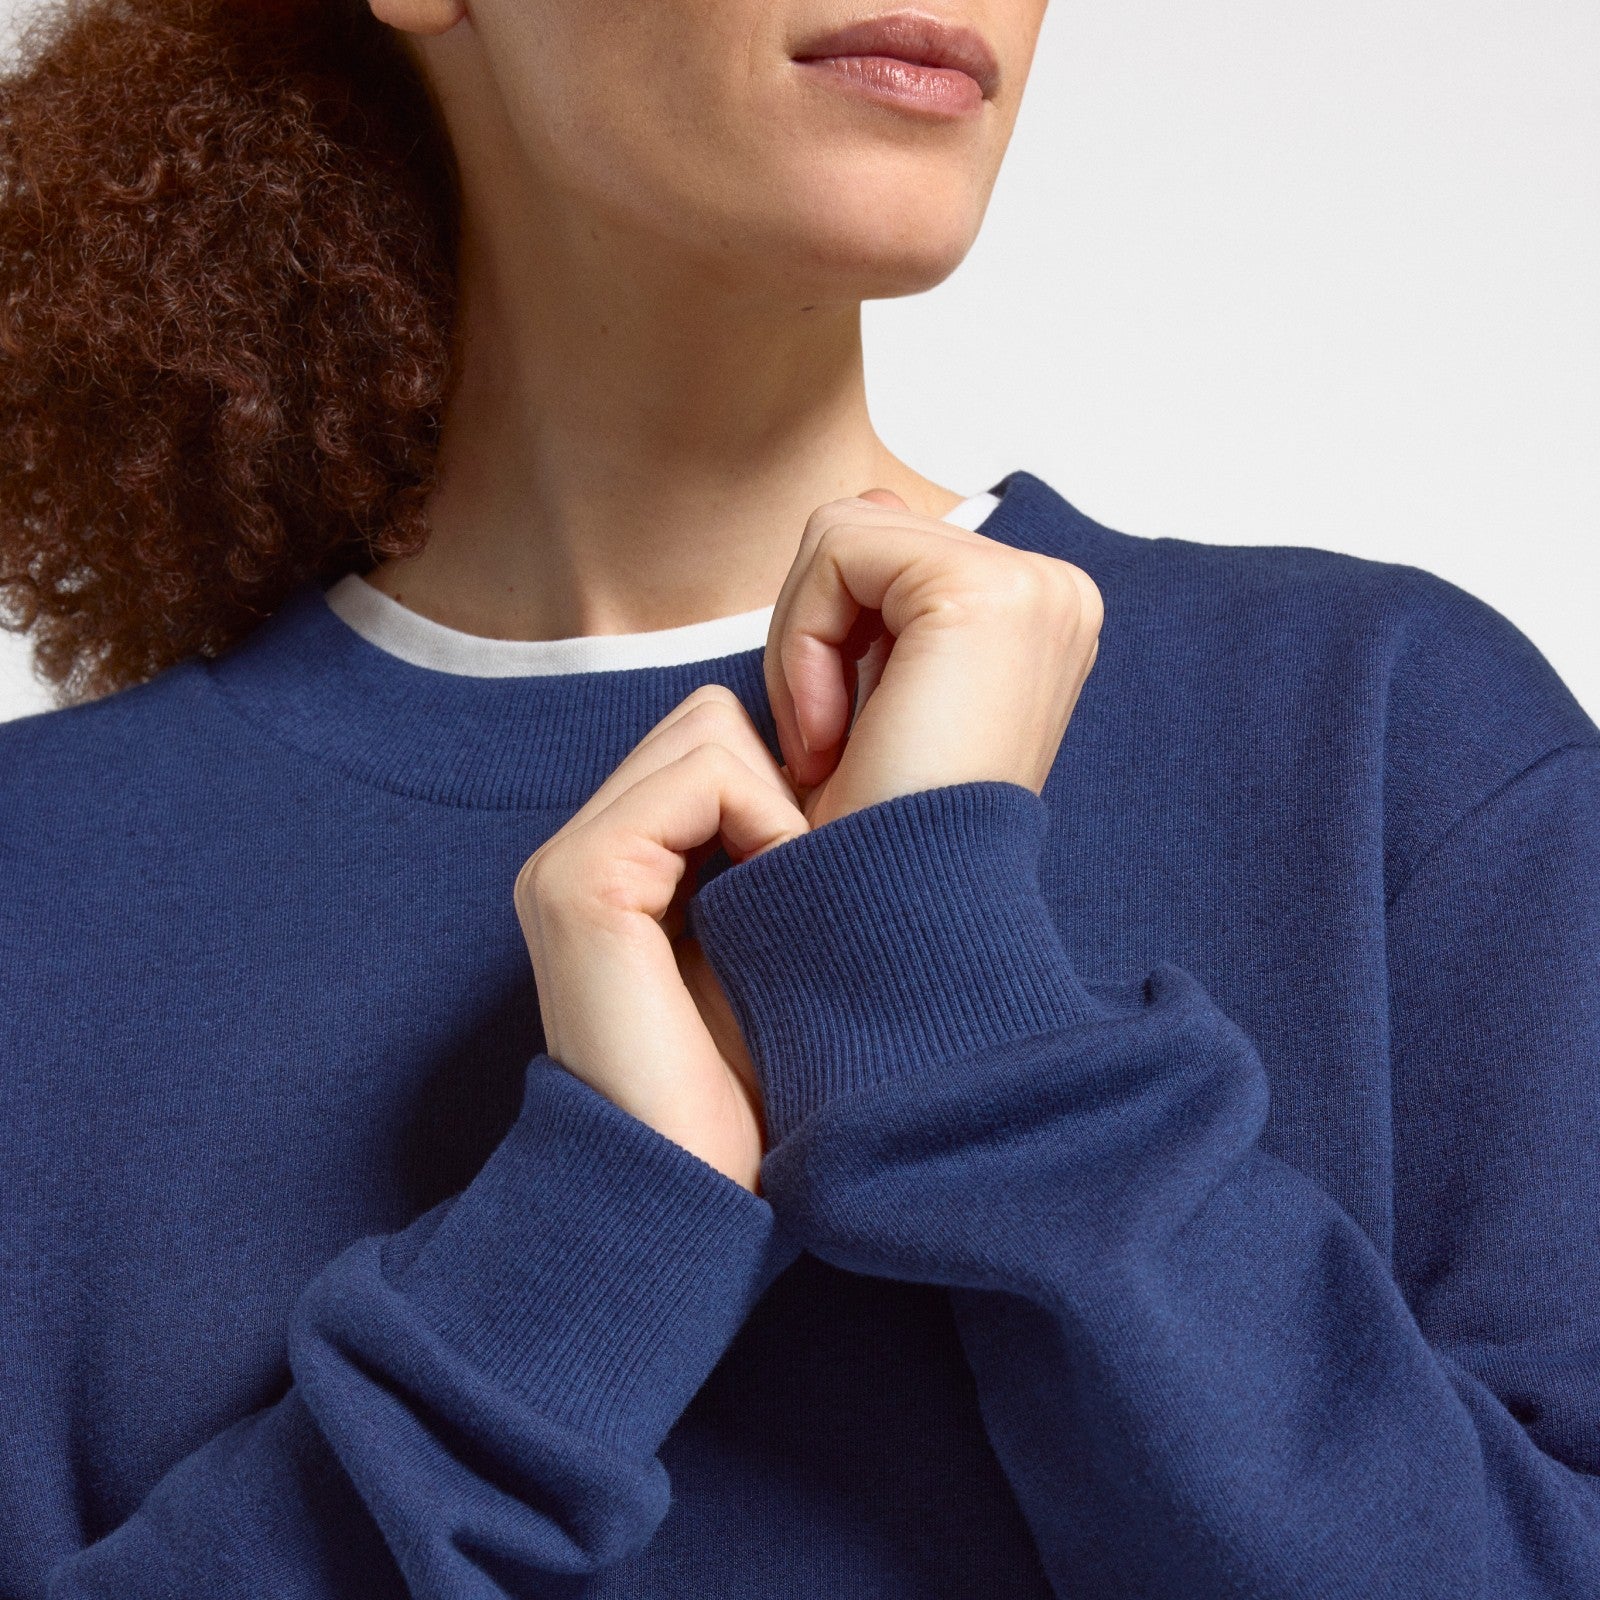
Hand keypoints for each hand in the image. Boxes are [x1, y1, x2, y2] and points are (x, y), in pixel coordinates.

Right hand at [513, 684, 809, 1193]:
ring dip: (776, 804)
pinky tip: (777, 900)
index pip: (707, 746)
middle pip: (707, 722)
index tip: (823, 873)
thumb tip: (826, 773)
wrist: (701, 1196)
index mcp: (613, 869)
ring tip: (792, 901)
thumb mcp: (761, 951)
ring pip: (708, 731)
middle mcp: (579, 852)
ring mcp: (568, 861)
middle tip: (810, 884)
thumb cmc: (752, 1090)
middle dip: (777, 784)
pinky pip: (701, 777)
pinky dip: (764, 822)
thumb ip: (759, 860)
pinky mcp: (581, 881)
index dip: (780, 789)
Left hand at [765, 487, 1102, 828]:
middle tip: (823, 747)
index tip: (835, 745)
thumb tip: (867, 503)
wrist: (894, 924)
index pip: (892, 547)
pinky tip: (827, 733)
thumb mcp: (882, 696)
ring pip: (842, 533)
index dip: (832, 635)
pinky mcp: (985, 590)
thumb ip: (889, 598)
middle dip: (814, 636)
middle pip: (867, 529)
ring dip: (802, 645)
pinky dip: (801, 643)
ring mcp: (1035, 586)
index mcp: (1041, 616)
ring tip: (825, 743)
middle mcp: (1056, 592)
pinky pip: (835, 551)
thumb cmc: (874, 837)